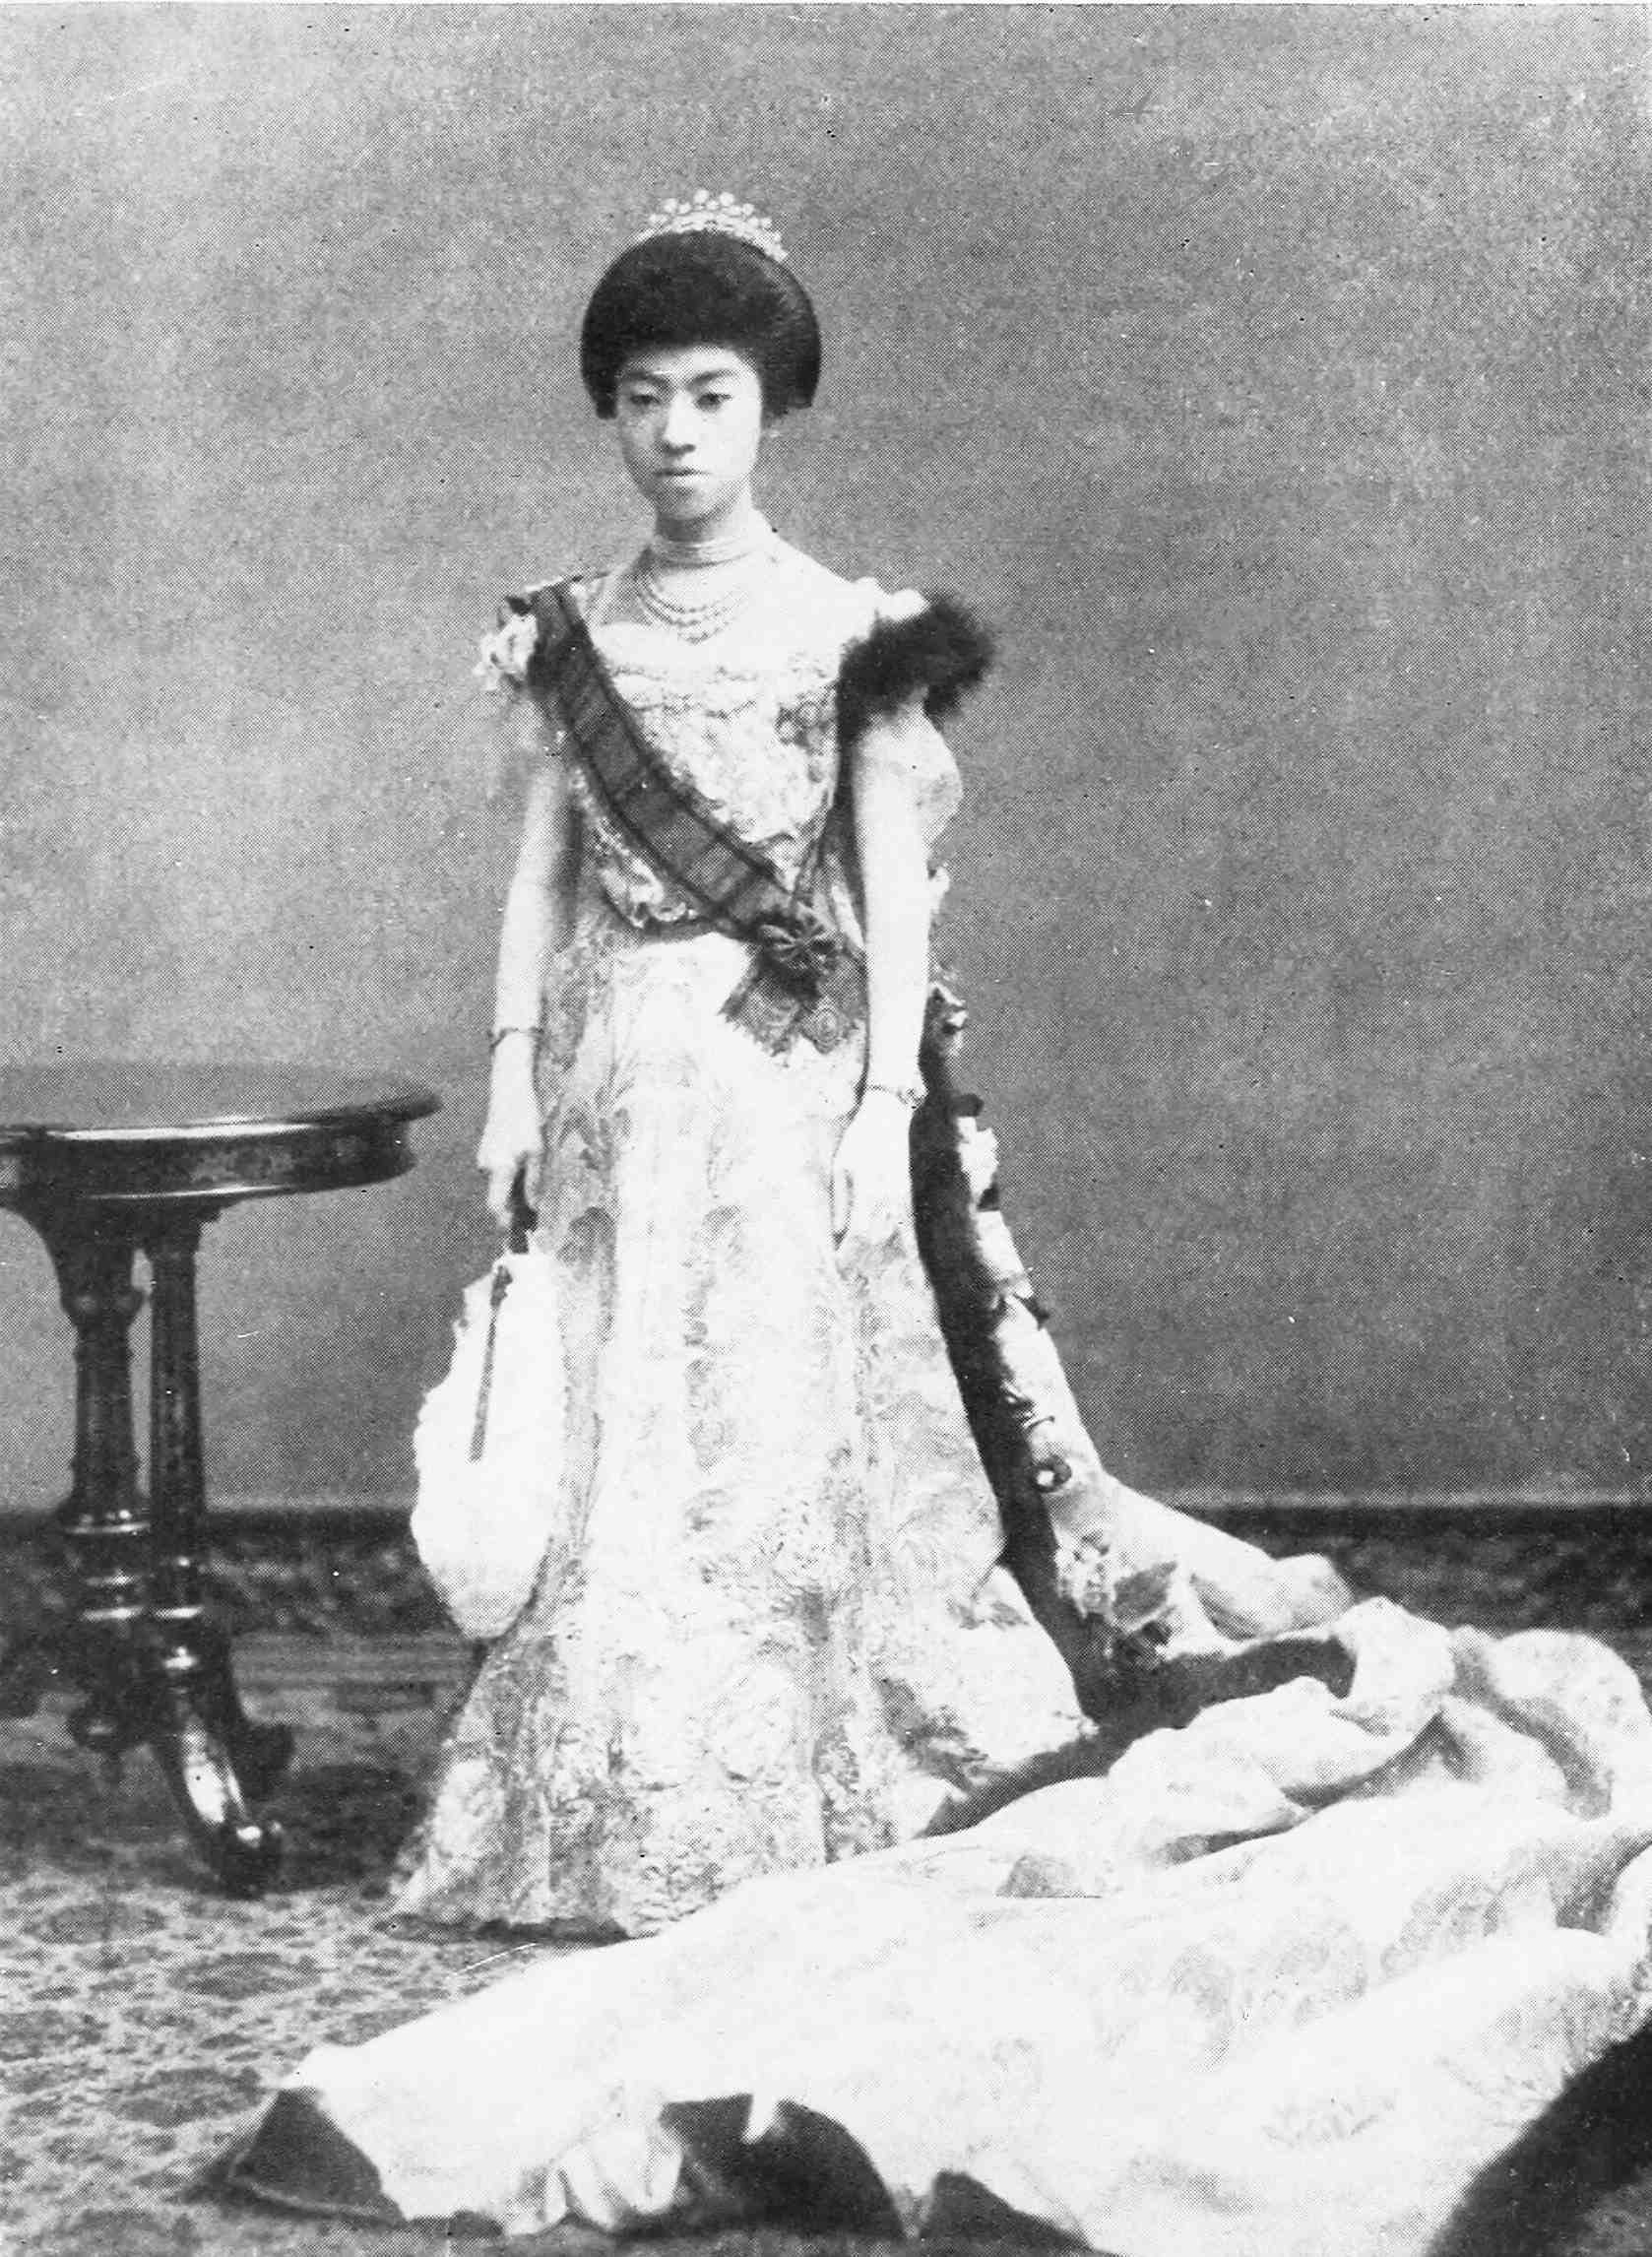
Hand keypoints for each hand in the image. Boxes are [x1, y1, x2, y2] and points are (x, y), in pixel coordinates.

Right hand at [477, 1058, 543, 1230]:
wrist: (509, 1093)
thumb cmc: (526, 1121)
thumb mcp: (537, 1152)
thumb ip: (533, 1182)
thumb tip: (533, 1207)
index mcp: (499, 1169)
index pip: (495, 1206)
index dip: (503, 1224)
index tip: (512, 1236)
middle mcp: (487, 1167)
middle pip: (497, 1199)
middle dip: (511, 1211)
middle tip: (530, 1221)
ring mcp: (484, 1159)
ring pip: (498, 1186)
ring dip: (511, 1194)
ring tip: (532, 1196)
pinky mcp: (486, 1152)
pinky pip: (497, 1174)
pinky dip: (508, 1180)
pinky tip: (523, 1173)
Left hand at [832, 1091, 913, 1268]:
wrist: (890, 1119)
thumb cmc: (861, 1141)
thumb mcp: (841, 1167)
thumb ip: (842, 1202)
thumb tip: (837, 1234)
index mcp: (871, 1192)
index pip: (861, 1236)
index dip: (850, 1256)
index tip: (838, 1267)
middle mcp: (892, 1200)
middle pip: (878, 1243)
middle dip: (862, 1262)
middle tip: (848, 1277)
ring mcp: (905, 1199)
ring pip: (894, 1238)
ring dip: (879, 1257)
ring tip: (865, 1271)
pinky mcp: (912, 1197)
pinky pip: (904, 1227)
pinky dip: (895, 1243)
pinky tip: (889, 1253)